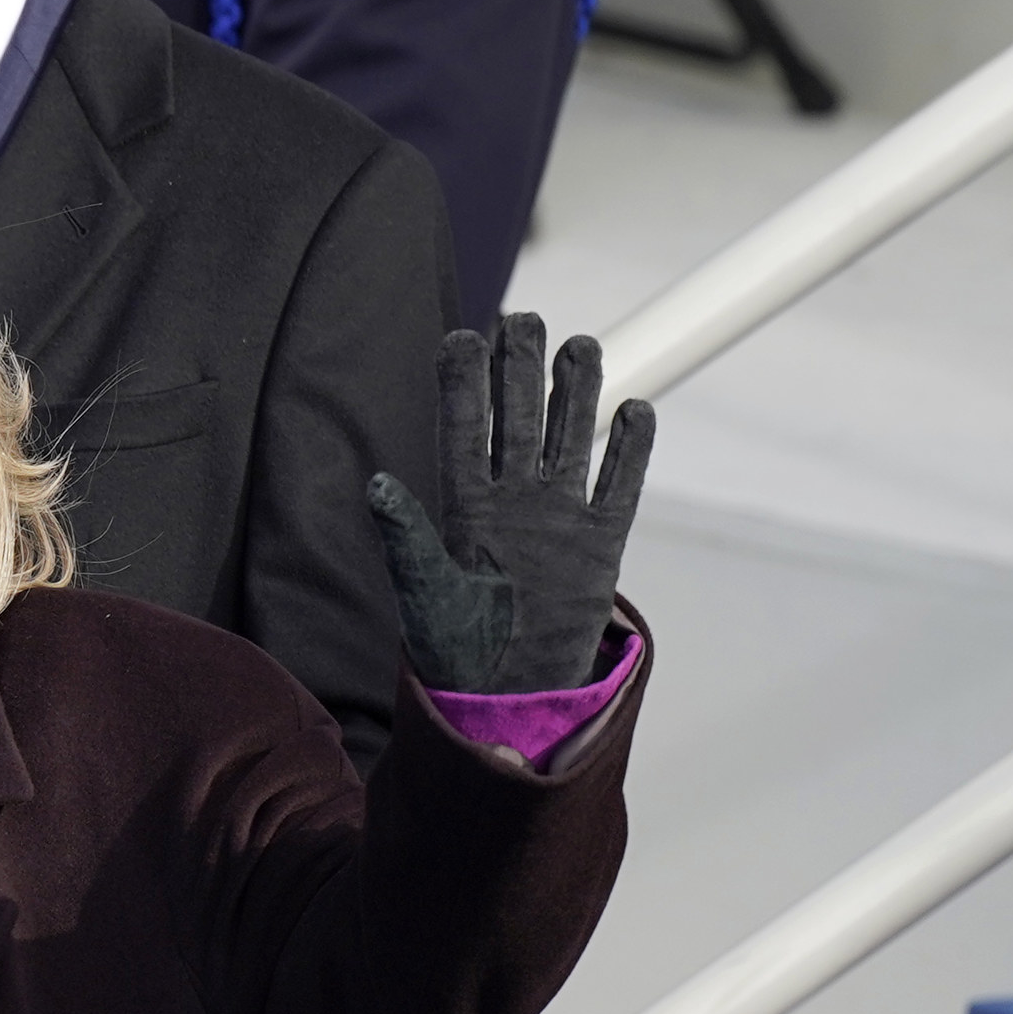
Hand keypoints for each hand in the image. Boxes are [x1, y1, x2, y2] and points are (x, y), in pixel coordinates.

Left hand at [365, 315, 652, 693]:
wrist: (506, 693)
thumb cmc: (453, 646)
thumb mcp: (426, 591)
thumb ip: (407, 538)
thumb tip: (376, 486)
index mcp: (463, 505)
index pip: (462, 430)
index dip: (463, 385)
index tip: (462, 338)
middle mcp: (512, 499)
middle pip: (518, 419)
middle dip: (520, 371)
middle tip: (524, 320)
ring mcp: (558, 516)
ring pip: (570, 438)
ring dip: (576, 394)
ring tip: (581, 345)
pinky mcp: (600, 543)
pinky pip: (618, 486)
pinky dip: (630, 452)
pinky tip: (636, 409)